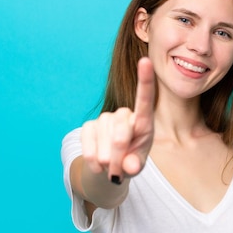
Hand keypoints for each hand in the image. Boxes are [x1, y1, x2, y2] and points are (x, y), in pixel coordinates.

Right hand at [80, 57, 154, 182]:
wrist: (110, 167)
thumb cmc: (130, 162)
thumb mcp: (137, 165)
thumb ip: (136, 165)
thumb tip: (129, 166)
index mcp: (143, 121)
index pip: (145, 99)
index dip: (145, 80)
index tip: (145, 61)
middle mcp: (124, 115)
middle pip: (120, 135)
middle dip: (119, 158)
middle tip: (119, 171)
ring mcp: (105, 119)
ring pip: (103, 143)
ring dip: (106, 162)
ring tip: (111, 167)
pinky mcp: (88, 126)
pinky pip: (88, 146)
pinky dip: (93, 161)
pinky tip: (98, 163)